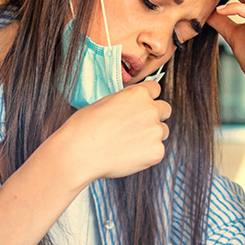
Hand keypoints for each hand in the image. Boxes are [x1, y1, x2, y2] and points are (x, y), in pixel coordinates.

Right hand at [47, 81, 171, 182]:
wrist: (80, 153)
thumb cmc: (84, 127)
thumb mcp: (104, 102)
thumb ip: (125, 102)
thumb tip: (131, 108)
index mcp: (138, 94)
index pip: (155, 89)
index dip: (148, 98)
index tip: (142, 106)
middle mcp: (151, 110)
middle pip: (165, 109)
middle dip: (155, 116)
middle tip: (137, 127)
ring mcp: (156, 132)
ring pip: (162, 132)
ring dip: (151, 136)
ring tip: (128, 144)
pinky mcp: (156, 152)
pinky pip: (157, 151)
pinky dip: (146, 154)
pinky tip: (128, 155)